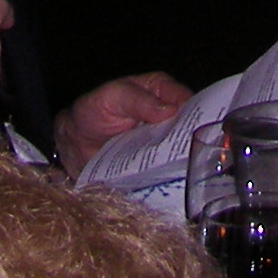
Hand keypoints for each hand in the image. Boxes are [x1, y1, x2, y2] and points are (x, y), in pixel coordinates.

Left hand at [54, 71, 190, 174]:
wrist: (73, 143)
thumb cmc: (93, 110)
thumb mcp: (113, 97)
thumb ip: (139, 100)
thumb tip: (171, 111)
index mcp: (162, 91)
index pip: (188, 101)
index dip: (199, 113)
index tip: (204, 129)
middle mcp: (169, 117)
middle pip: (191, 129)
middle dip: (195, 142)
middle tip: (201, 156)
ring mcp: (163, 143)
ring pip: (183, 152)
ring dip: (185, 162)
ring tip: (192, 175)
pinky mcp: (155, 166)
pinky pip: (168, 170)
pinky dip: (171, 178)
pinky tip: (175, 185)